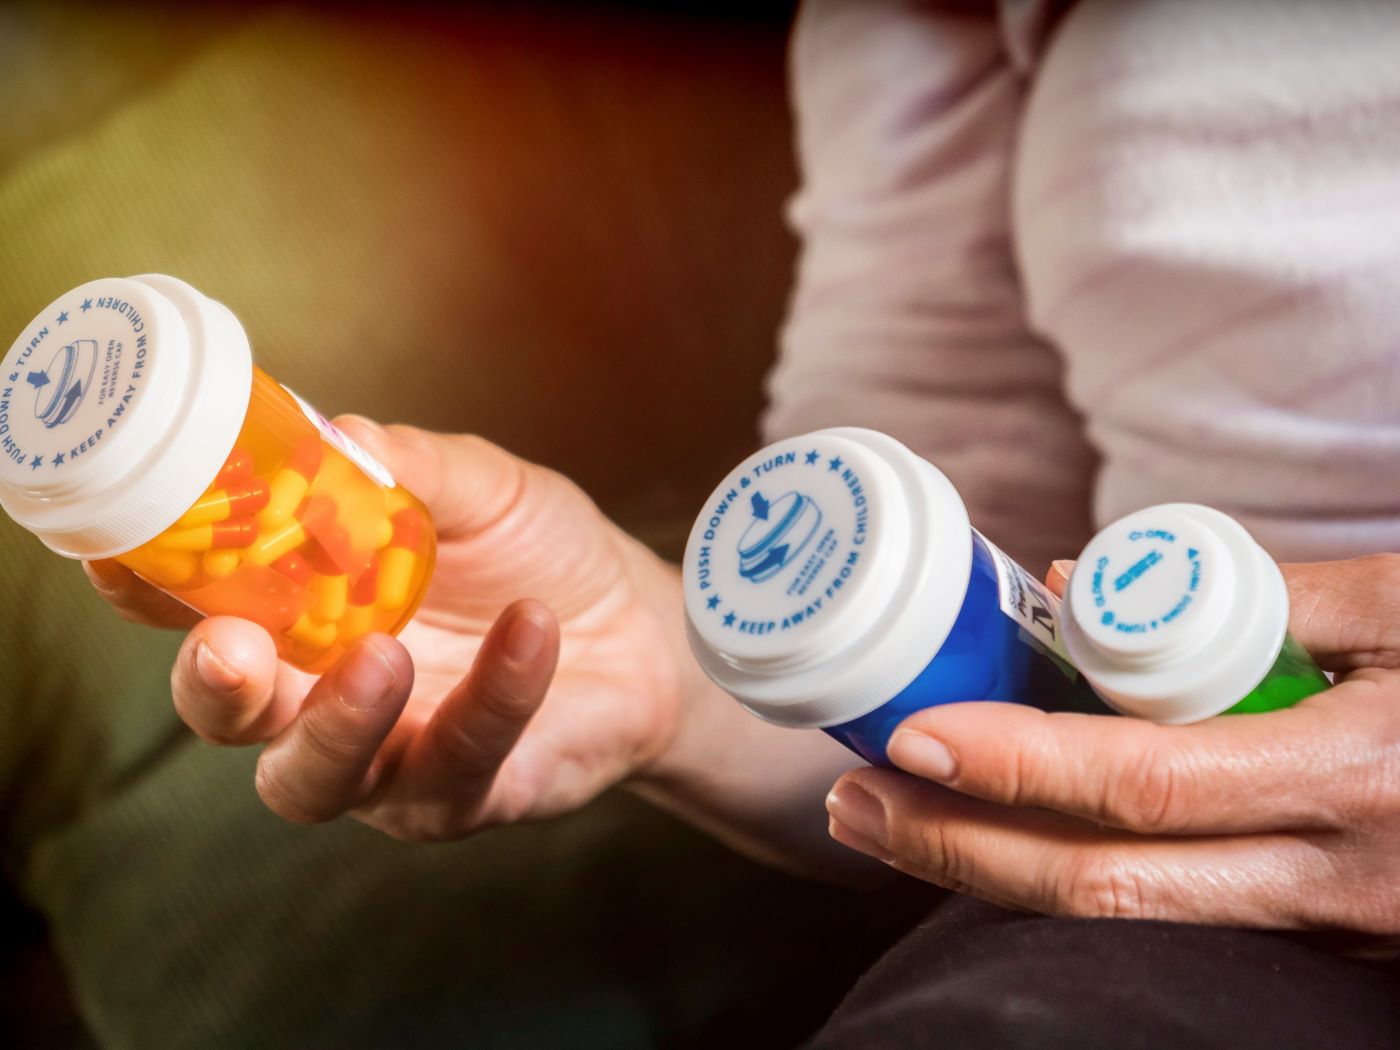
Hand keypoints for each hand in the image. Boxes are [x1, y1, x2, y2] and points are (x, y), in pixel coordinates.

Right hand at [86, 419, 690, 840]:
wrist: (643, 626)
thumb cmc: (539, 555)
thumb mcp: (478, 489)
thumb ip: (406, 467)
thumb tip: (335, 430)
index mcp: (305, 615)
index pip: (198, 612)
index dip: (148, 591)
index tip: (122, 555)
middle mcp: (324, 697)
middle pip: (232, 718)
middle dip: (216, 689)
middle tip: (232, 647)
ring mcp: (390, 760)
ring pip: (316, 779)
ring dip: (337, 723)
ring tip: (380, 655)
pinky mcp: (469, 794)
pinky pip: (464, 756)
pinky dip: (497, 690)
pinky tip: (533, 626)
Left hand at [825, 554, 1399, 932]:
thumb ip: (1249, 593)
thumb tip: (1072, 588)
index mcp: (1354, 777)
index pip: (1145, 790)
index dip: (1017, 768)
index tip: (913, 736)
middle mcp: (1330, 873)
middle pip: (1105, 885)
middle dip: (959, 848)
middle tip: (855, 800)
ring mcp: (1324, 915)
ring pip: (1125, 912)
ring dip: (990, 865)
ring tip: (891, 816)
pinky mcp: (1319, 924)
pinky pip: (1169, 905)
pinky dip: (1068, 869)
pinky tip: (998, 828)